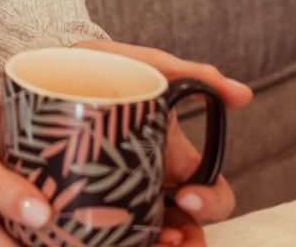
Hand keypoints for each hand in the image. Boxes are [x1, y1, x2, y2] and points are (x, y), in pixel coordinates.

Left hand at [70, 38, 253, 246]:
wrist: (51, 71)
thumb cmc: (107, 69)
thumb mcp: (149, 67)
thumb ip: (194, 77)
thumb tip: (244, 95)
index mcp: (178, 163)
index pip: (213, 197)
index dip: (211, 203)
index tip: (188, 195)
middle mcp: (155, 187)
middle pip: (188, 231)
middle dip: (188, 241)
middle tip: (169, 236)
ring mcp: (124, 200)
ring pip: (152, 241)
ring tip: (146, 246)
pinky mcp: (89, 206)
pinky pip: (109, 238)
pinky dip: (114, 244)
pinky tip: (102, 246)